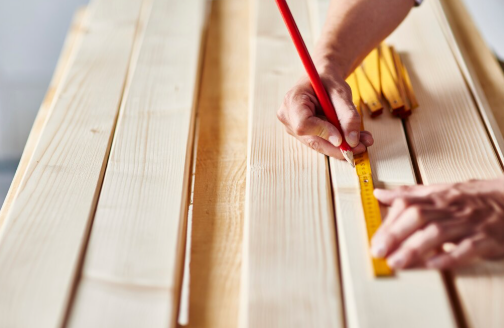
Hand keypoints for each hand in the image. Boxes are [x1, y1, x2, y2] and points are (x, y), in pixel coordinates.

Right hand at [277, 72, 373, 159]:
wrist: (321, 79)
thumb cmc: (328, 81)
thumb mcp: (341, 92)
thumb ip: (347, 115)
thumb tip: (352, 141)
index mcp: (293, 100)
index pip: (303, 124)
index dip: (323, 132)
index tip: (342, 137)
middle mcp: (288, 117)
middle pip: (312, 139)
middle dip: (338, 146)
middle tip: (362, 146)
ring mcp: (293, 127)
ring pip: (318, 144)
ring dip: (342, 146)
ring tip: (364, 140)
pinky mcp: (302, 135)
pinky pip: (321, 143)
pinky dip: (338, 143)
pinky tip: (354, 139)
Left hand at [370, 178, 503, 269]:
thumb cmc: (478, 198)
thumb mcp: (444, 190)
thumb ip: (412, 194)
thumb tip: (380, 193)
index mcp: (440, 197)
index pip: (409, 205)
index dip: (389, 221)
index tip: (374, 238)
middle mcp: (453, 208)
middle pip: (419, 217)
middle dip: (396, 234)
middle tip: (379, 251)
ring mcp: (471, 223)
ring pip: (439, 232)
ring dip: (415, 248)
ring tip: (397, 262)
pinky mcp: (489, 239)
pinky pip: (468, 248)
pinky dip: (451, 256)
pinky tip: (434, 265)